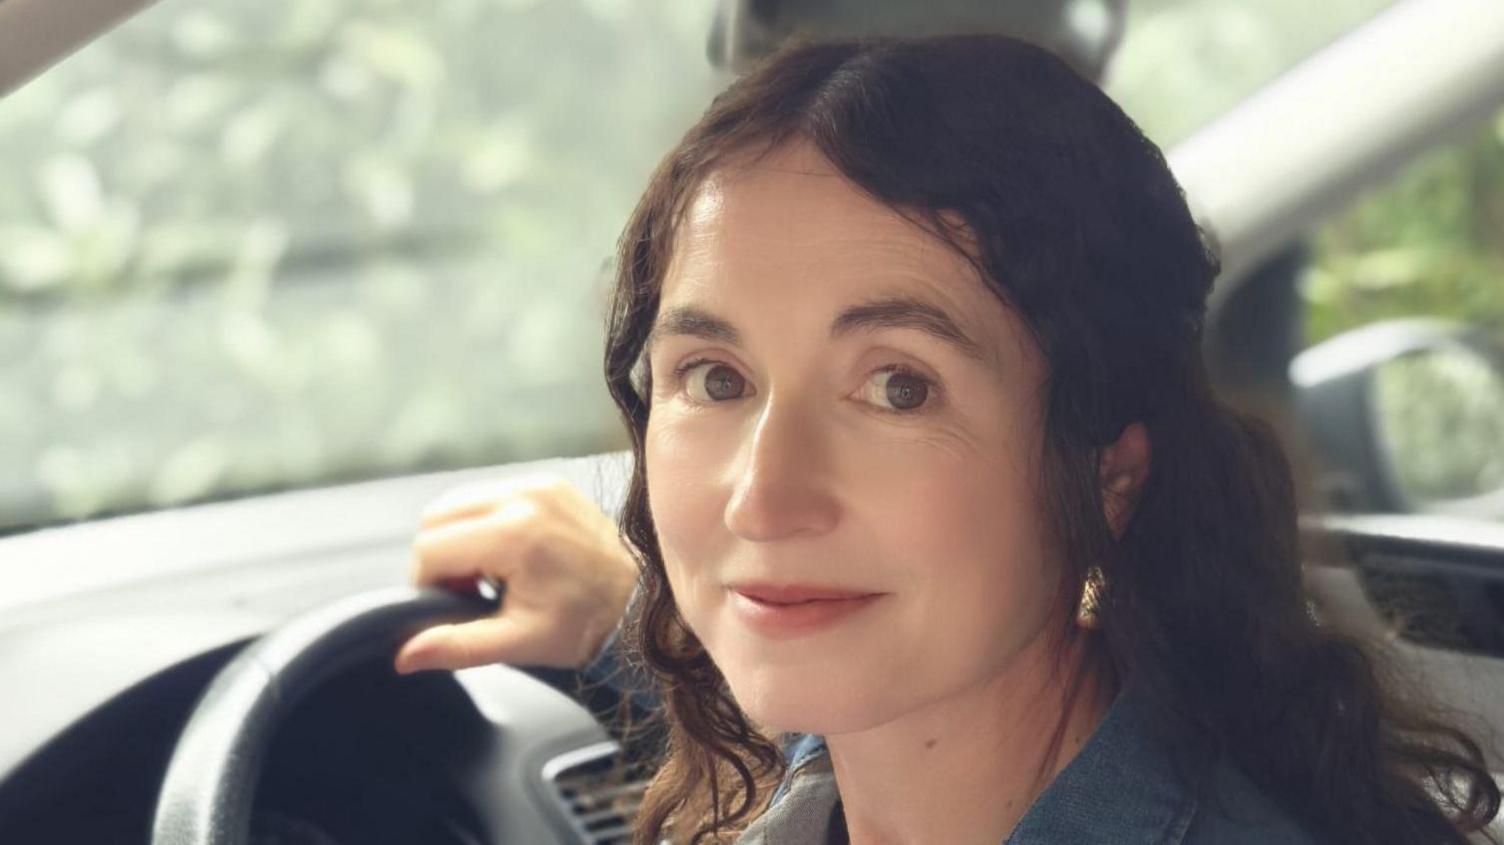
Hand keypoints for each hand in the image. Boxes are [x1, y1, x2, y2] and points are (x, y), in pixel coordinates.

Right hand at [394, 473, 638, 673]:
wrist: (637, 602)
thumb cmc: (582, 626)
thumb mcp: (518, 643)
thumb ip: (456, 646)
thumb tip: (405, 655)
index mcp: (514, 536)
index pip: (429, 548)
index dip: (429, 583)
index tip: (457, 603)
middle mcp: (524, 498)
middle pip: (435, 517)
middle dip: (441, 556)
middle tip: (473, 589)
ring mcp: (538, 484)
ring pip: (458, 501)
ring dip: (460, 536)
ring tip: (492, 572)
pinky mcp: (548, 482)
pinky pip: (490, 494)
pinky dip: (485, 521)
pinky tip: (509, 553)